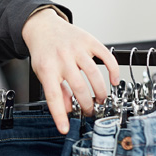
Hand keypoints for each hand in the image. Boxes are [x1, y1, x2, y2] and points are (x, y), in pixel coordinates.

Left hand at [22, 8, 119, 133]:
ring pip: (94, 75)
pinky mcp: (89, 41)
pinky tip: (113, 81)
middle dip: (87, 105)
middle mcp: (62, 58)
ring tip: (101, 100)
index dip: (59, 115)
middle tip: (90, 111)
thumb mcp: (42, 73)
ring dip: (100, 92)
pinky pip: (107, 57)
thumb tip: (66, 111)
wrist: (42, 27)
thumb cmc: (43, 53)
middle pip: (79, 88)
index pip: (53, 97)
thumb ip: (55, 91)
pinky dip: (113, 71)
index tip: (65, 129)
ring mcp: (76, 49)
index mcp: (47, 69)